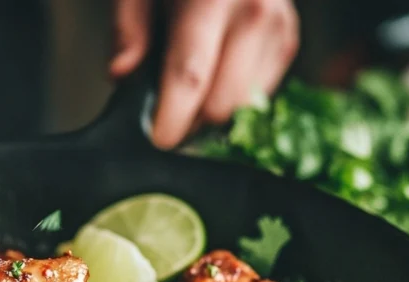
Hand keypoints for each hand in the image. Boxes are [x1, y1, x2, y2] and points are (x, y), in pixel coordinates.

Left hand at [111, 0, 298, 148]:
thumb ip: (127, 28)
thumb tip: (121, 74)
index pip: (190, 75)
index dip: (171, 117)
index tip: (156, 141)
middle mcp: (253, 12)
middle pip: (221, 104)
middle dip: (190, 120)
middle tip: (165, 111)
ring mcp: (277, 28)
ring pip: (244, 108)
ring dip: (212, 113)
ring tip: (188, 91)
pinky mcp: (288, 41)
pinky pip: (259, 97)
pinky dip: (233, 97)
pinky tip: (214, 76)